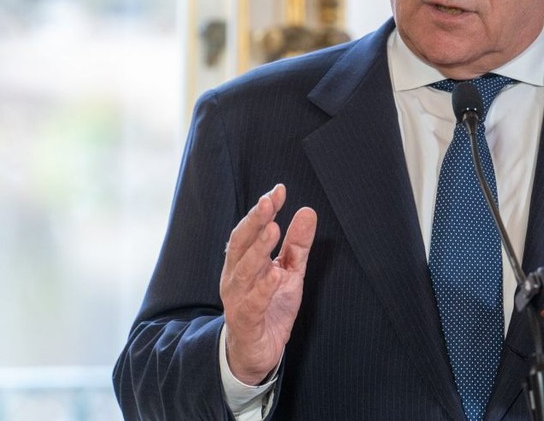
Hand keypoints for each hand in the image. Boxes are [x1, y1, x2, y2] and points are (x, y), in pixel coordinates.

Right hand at [220, 184, 317, 384]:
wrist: (257, 352)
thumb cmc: (270, 307)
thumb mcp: (290, 272)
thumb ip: (298, 244)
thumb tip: (307, 211)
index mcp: (244, 262)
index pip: (251, 230)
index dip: (263, 210)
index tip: (278, 190)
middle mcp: (236, 276)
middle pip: (241, 244)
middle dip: (254, 221)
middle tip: (268, 201)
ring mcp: (237, 299)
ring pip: (244, 270)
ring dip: (258, 249)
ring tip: (274, 229)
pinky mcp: (245, 321)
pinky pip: (253, 303)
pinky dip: (263, 288)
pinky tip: (276, 275)